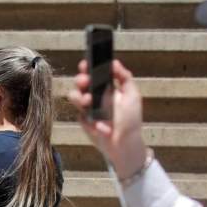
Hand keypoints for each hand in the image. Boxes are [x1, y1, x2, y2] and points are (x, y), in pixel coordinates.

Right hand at [67, 58, 147, 177]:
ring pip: (74, 96)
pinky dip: (87, 118)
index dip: (87, 67)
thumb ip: (124, 77)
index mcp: (106, 86)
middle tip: (85, 82)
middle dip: (80, 80)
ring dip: (79, 97)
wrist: (125, 144)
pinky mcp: (84, 121)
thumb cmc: (131, 120)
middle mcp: (95, 95)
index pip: (93, 72)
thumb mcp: (132, 96)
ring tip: (88, 102)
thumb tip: (114, 62)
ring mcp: (87, 108)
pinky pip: (79, 115)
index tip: (85, 64)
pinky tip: (98, 124)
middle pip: (80, 82)